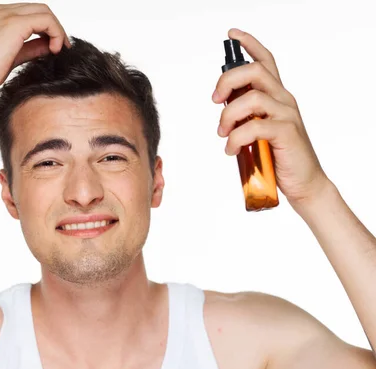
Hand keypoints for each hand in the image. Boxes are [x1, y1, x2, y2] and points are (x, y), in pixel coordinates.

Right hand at [0, 3, 70, 99]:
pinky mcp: (12, 23)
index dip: (41, 28)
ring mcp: (3, 14)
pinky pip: (45, 20)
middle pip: (35, 9)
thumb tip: (48, 46)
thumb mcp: (8, 58)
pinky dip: (56, 32)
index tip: (50, 46)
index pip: (23, 15)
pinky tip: (55, 49)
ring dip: (56, 29)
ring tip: (59, 49)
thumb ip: (28, 49)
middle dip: (51, 26)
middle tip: (60, 46)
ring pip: (42, 11)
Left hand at [212, 28, 329, 206]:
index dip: (249, 44)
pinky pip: (254, 127)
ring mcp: (287, 115)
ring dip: (228, 116)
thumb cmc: (278, 157)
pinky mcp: (287, 133)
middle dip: (226, 82)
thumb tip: (222, 107)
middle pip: (253, 71)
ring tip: (223, 134)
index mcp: (276, 96)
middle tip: (215, 101)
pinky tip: (231, 150)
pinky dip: (236, 139)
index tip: (232, 35)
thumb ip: (245, 115)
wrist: (303, 183)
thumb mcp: (258, 130)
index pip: (265, 61)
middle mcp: (283, 99)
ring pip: (251, 99)